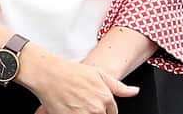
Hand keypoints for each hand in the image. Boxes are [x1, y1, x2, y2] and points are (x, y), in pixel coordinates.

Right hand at [20, 46, 137, 113]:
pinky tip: (70, 107)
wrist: (48, 74)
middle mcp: (97, 108)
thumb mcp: (98, 74)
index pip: (111, 112)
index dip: (103, 110)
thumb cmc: (71, 72)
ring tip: (75, 104)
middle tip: (81, 102)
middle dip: (94, 111)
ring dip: (84, 112)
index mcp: (105, 97)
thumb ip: (118, 86)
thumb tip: (134, 91)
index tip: (93, 105)